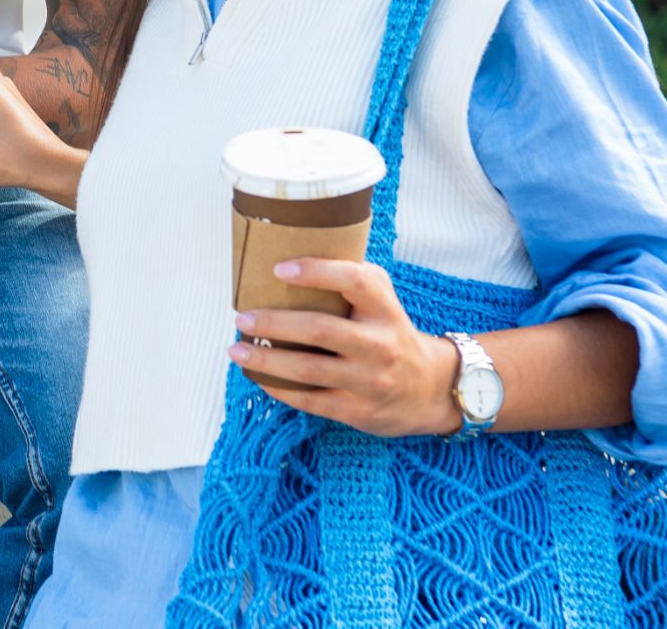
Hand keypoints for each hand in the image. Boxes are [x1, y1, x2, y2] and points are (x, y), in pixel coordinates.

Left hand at [229, 259, 460, 437]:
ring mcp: (369, 380)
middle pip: (319, 329)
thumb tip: (290, 257)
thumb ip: (348, 278)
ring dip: (266, 359)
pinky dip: (279, 388)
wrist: (430, 388)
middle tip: (242, 317)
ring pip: (308, 369)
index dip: (314, 271)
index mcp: (384, 307)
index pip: (352, 280)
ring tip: (237, 348)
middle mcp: (379, 343)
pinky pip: (310, 399)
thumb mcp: (382, 298)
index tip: (278, 269)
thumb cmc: (390, 331)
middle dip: (274, 323)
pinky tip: (257, 376)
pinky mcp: (358, 410)